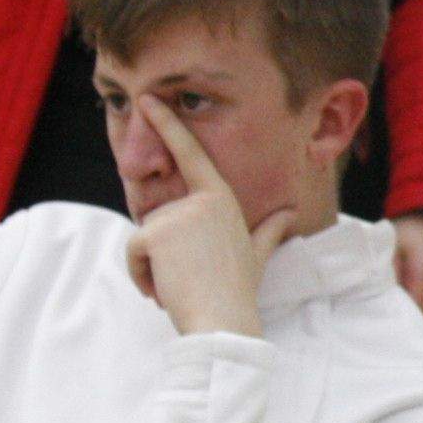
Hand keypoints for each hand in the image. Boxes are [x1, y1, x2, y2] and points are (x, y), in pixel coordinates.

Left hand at [126, 96, 291, 338]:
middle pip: (158, 216)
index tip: (147, 100)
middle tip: (187, 279)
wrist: (224, 322)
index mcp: (222, 200)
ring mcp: (178, 214)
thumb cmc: (239, 291)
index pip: (192, 154)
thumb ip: (269, 231)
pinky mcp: (155, 233)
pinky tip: (161, 290)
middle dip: (161, 253)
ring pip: (143, 236)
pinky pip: (132, 251)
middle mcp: (201, 200)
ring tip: (176, 286)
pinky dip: (139, 276)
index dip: (168, 124)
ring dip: (150, 267)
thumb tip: (291, 216)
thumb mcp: (257, 255)